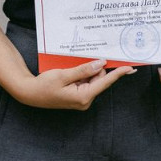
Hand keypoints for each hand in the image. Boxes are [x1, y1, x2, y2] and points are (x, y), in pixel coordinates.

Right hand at [15, 58, 135, 110]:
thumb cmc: (44, 85)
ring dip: (86, 70)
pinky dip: (81, 74)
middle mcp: (85, 100)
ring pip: (92, 79)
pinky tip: (70, 71)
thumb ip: (84, 70)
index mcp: (84, 97)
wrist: (30, 93)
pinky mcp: (77, 96)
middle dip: (94, 67)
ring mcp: (81, 99)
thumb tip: (101, 64)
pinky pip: (85, 81)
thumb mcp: (64, 75)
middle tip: (81, 59)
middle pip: (99, 78)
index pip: (105, 82)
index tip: (130, 68)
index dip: (118, 73)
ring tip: (69, 68)